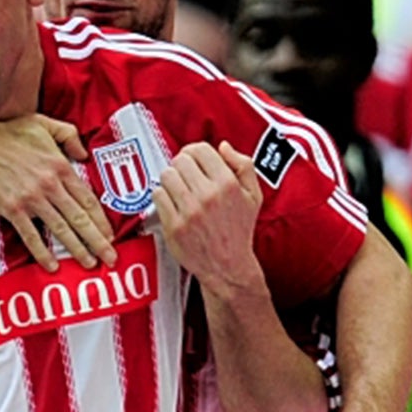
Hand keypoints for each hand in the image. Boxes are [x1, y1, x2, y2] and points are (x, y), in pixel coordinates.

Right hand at [0, 115, 112, 268]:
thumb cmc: (6, 131)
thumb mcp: (43, 124)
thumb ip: (69, 135)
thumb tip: (84, 154)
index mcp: (60, 166)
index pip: (87, 199)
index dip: (101, 220)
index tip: (111, 235)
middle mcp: (50, 185)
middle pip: (80, 218)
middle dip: (98, 241)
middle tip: (111, 258)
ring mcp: (31, 199)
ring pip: (61, 229)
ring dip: (78, 249)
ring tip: (90, 264)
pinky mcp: (12, 208)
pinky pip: (31, 236)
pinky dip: (43, 253)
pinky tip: (53, 265)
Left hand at [153, 141, 264, 298]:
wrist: (227, 265)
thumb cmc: (239, 230)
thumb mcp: (253, 195)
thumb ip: (243, 165)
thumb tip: (222, 146)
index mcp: (228, 184)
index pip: (200, 150)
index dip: (194, 151)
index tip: (193, 158)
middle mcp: (207, 195)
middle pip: (180, 160)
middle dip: (181, 164)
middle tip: (185, 174)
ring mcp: (188, 211)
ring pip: (166, 176)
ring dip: (170, 179)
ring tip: (178, 188)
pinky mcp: (173, 225)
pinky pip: (157, 196)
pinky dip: (162, 195)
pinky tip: (172, 202)